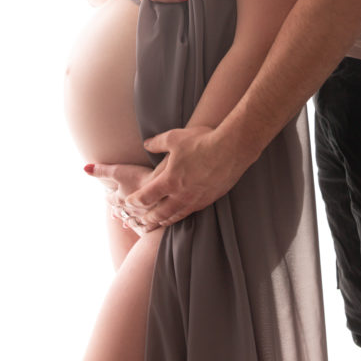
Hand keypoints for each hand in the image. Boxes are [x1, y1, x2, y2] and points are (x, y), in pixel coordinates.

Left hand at [84, 162, 157, 234]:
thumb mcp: (118, 171)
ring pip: (133, 220)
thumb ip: (102, 171)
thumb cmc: (140, 178)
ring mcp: (143, 215)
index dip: (108, 197)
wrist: (163, 188)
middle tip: (114, 214)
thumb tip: (84, 168)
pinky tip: (145, 226)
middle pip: (121, 211)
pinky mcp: (156, 218)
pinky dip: (144, 226)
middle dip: (117, 211)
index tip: (107, 196)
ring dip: (129, 221)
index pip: (111, 198)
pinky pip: (148, 226)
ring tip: (126, 224)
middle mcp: (129, 209)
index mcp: (120, 198)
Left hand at [135, 125, 255, 229]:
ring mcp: (196, 199)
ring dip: (165, 220)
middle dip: (148, 217)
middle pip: (160, 213)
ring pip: (176, 216)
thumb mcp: (174, 137)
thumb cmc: (201, 141)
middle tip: (141, 221)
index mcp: (169, 181)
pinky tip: (182, 214)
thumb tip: (146, 144)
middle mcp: (181, 195)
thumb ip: (157, 143)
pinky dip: (182, 215)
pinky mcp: (210, 199)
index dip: (135, 201)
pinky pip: (192, 212)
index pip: (146, 196)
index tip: (129, 202)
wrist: (231, 149)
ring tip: (159, 222)